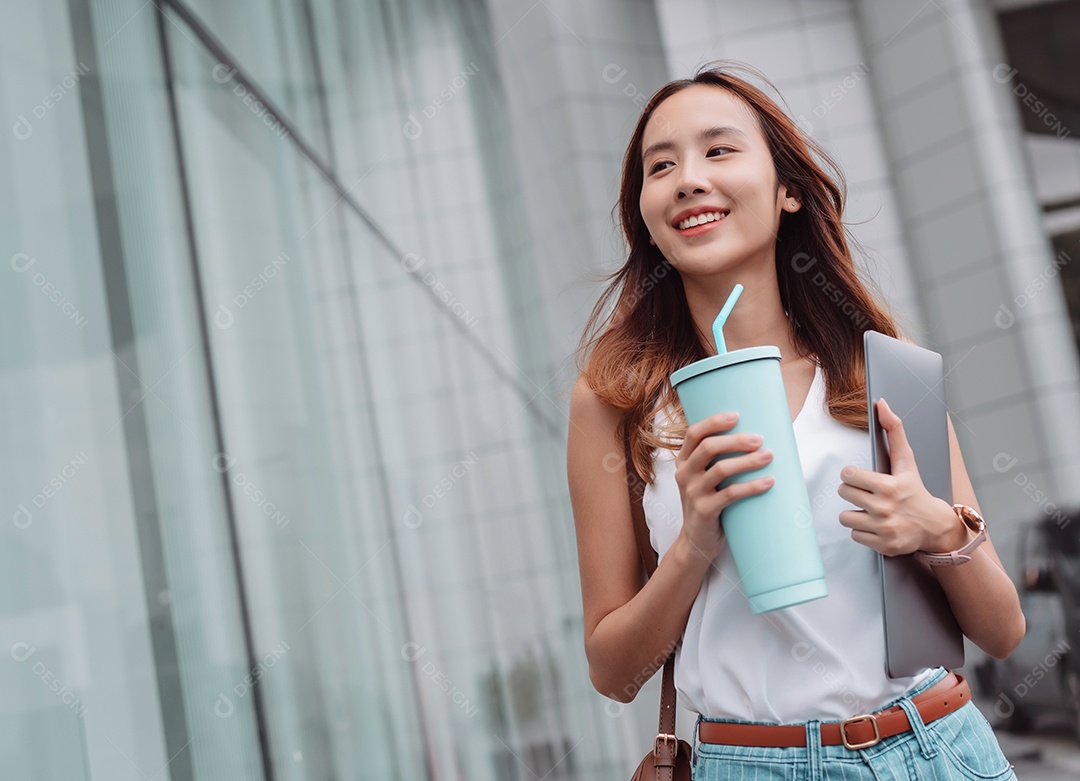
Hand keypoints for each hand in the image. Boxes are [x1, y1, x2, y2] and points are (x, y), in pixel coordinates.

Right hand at [674, 412, 774, 563]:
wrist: (696, 541)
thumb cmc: (708, 502)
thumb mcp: (704, 478)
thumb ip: (717, 460)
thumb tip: (755, 437)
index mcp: (683, 461)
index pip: (693, 433)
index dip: (714, 422)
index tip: (737, 415)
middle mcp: (684, 474)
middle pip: (709, 448)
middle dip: (737, 440)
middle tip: (760, 439)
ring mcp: (692, 493)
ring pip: (721, 469)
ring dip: (748, 461)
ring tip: (769, 456)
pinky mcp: (704, 511)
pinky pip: (730, 494)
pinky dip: (752, 486)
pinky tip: (769, 482)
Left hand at [837, 398, 963, 555]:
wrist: (935, 526)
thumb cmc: (915, 490)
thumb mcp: (907, 461)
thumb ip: (893, 431)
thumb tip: (881, 403)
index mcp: (888, 486)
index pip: (848, 475)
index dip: (852, 475)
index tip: (863, 478)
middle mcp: (885, 508)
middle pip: (844, 494)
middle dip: (853, 492)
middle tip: (867, 494)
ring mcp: (884, 528)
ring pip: (845, 517)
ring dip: (855, 514)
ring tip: (871, 511)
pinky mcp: (883, 546)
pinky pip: (854, 535)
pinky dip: (863, 532)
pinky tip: (877, 525)